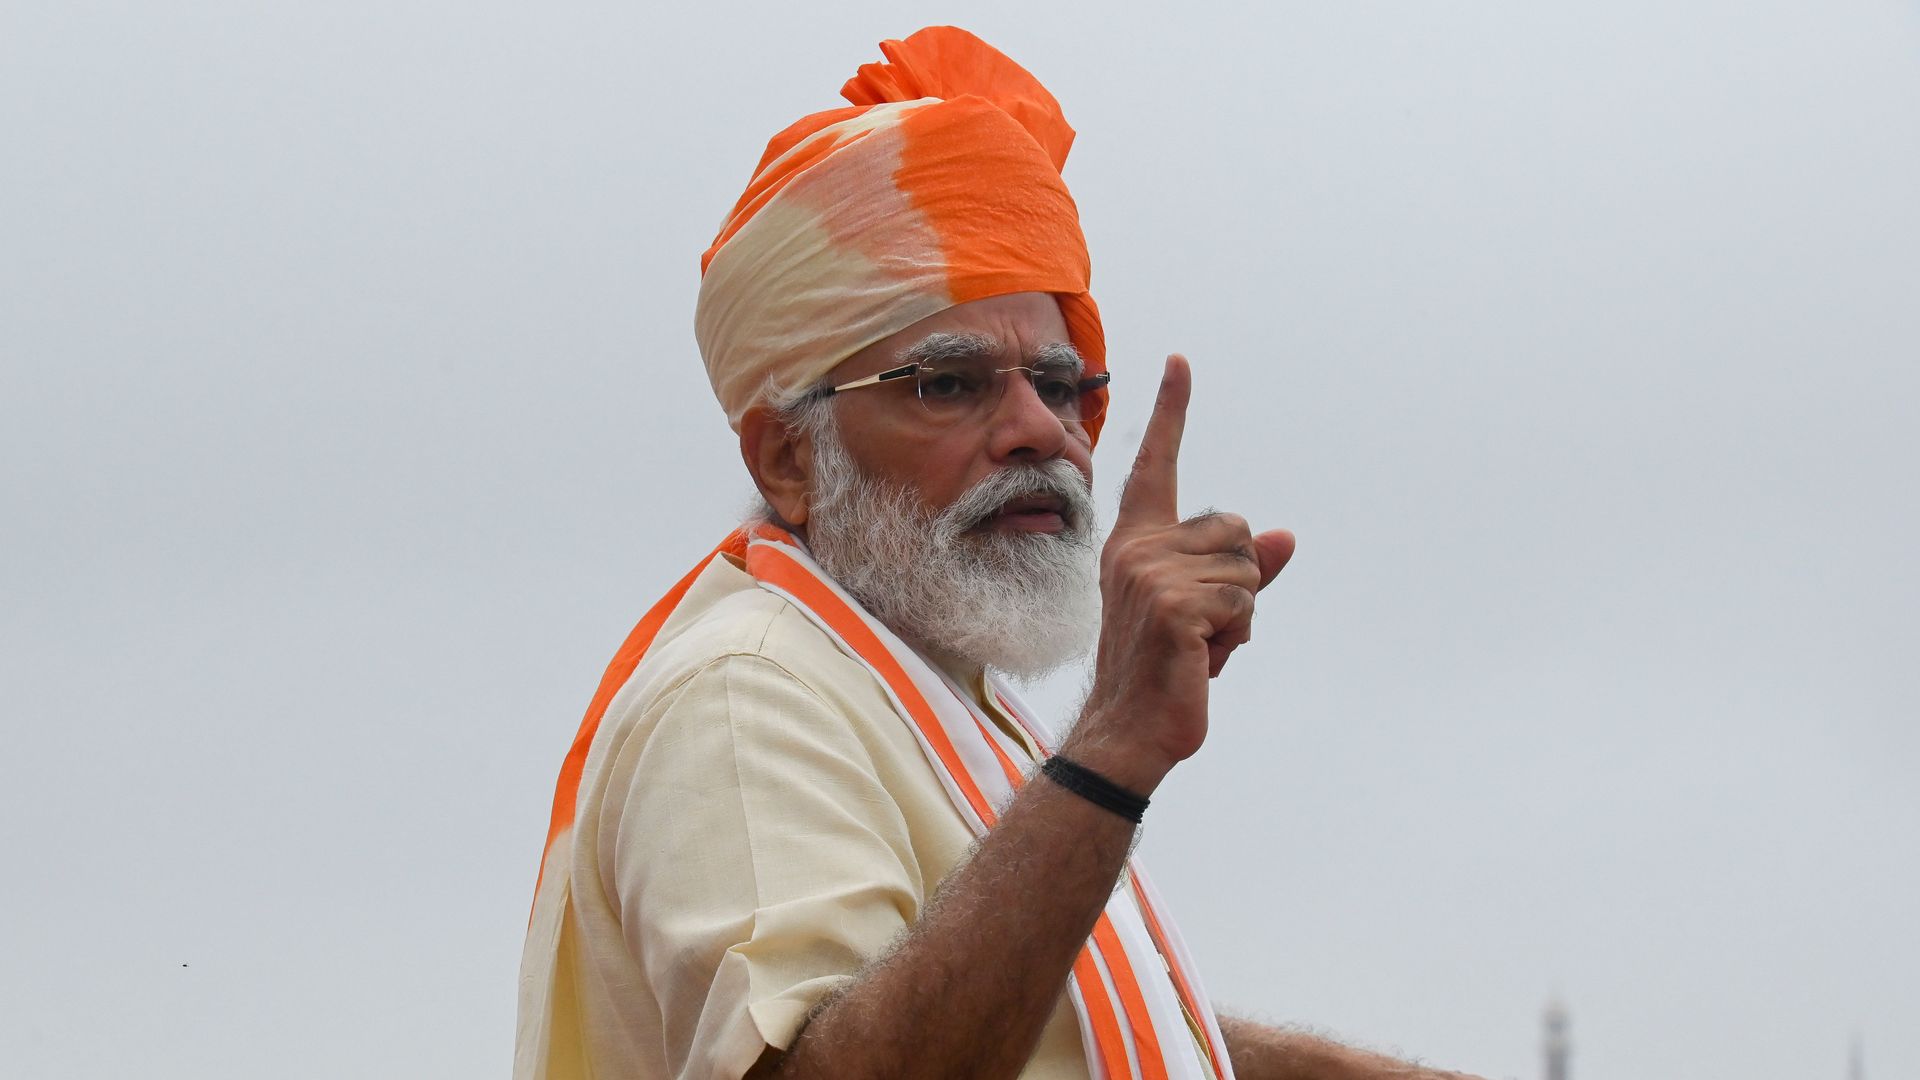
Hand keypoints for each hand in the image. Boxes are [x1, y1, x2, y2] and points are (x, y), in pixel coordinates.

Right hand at [1070, 355, 1293, 791]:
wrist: (1130, 729)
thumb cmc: (1166, 669)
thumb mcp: (1207, 610)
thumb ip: (1244, 570)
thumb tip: (1287, 535)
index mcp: (1136, 541)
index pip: (1157, 465)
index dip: (1172, 411)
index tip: (1180, 362)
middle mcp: (1138, 549)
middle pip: (1240, 530)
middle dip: (1242, 582)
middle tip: (1202, 627)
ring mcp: (1151, 576)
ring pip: (1248, 569)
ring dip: (1240, 614)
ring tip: (1199, 645)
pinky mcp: (1174, 607)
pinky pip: (1244, 603)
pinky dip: (1236, 636)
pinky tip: (1201, 659)